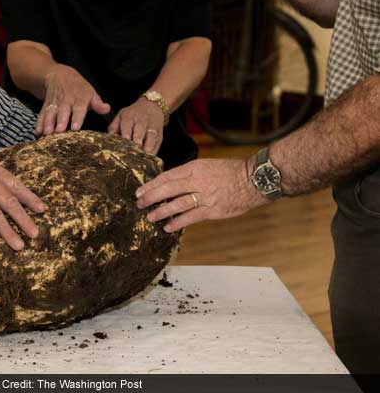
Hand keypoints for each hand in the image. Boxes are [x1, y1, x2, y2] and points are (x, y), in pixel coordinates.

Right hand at [37, 64, 110, 135]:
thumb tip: (107, 109)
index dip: (77, 118)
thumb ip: (98, 104)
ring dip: (48, 123)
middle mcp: (66, 101)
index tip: (75, 128)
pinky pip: (42, 114)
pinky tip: (38, 132)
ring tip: (47, 133)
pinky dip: (39, 123)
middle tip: (58, 132)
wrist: (60, 76)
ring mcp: (55, 104)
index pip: (79, 109)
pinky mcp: (46, 106)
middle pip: (63, 112)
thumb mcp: (91, 93)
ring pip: (51, 113)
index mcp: (79, 99)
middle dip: (60, 122)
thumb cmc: (80, 89)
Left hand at [108, 97, 164, 154]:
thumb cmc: (132, 115)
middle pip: (139, 133)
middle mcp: (141, 122)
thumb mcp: (121, 116)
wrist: (152, 106)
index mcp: (129, 118)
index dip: (126, 135)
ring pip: (150, 138)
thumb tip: (107, 139)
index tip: (124, 143)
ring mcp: (152, 129)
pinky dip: (154, 152)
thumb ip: (113, 127)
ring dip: (147, 148)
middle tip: (133, 153)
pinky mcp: (159, 136)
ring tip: (143, 157)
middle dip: (137, 142)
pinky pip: (157, 144)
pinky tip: (149, 159)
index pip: (127, 126)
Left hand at [135, 158, 268, 231]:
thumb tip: (171, 183)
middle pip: (169, 188)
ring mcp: (205, 196)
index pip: (168, 176)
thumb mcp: (207, 166)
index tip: (140, 190)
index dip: (152, 184)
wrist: (254, 179)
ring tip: (150, 216)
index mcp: (195, 167)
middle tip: (139, 203)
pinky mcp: (212, 210)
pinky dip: (178, 222)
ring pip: (178, 203)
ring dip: (162, 211)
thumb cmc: (230, 172)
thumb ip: (190, 174)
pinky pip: (191, 217)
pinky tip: (168, 227)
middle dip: (151, 197)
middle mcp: (197, 180)